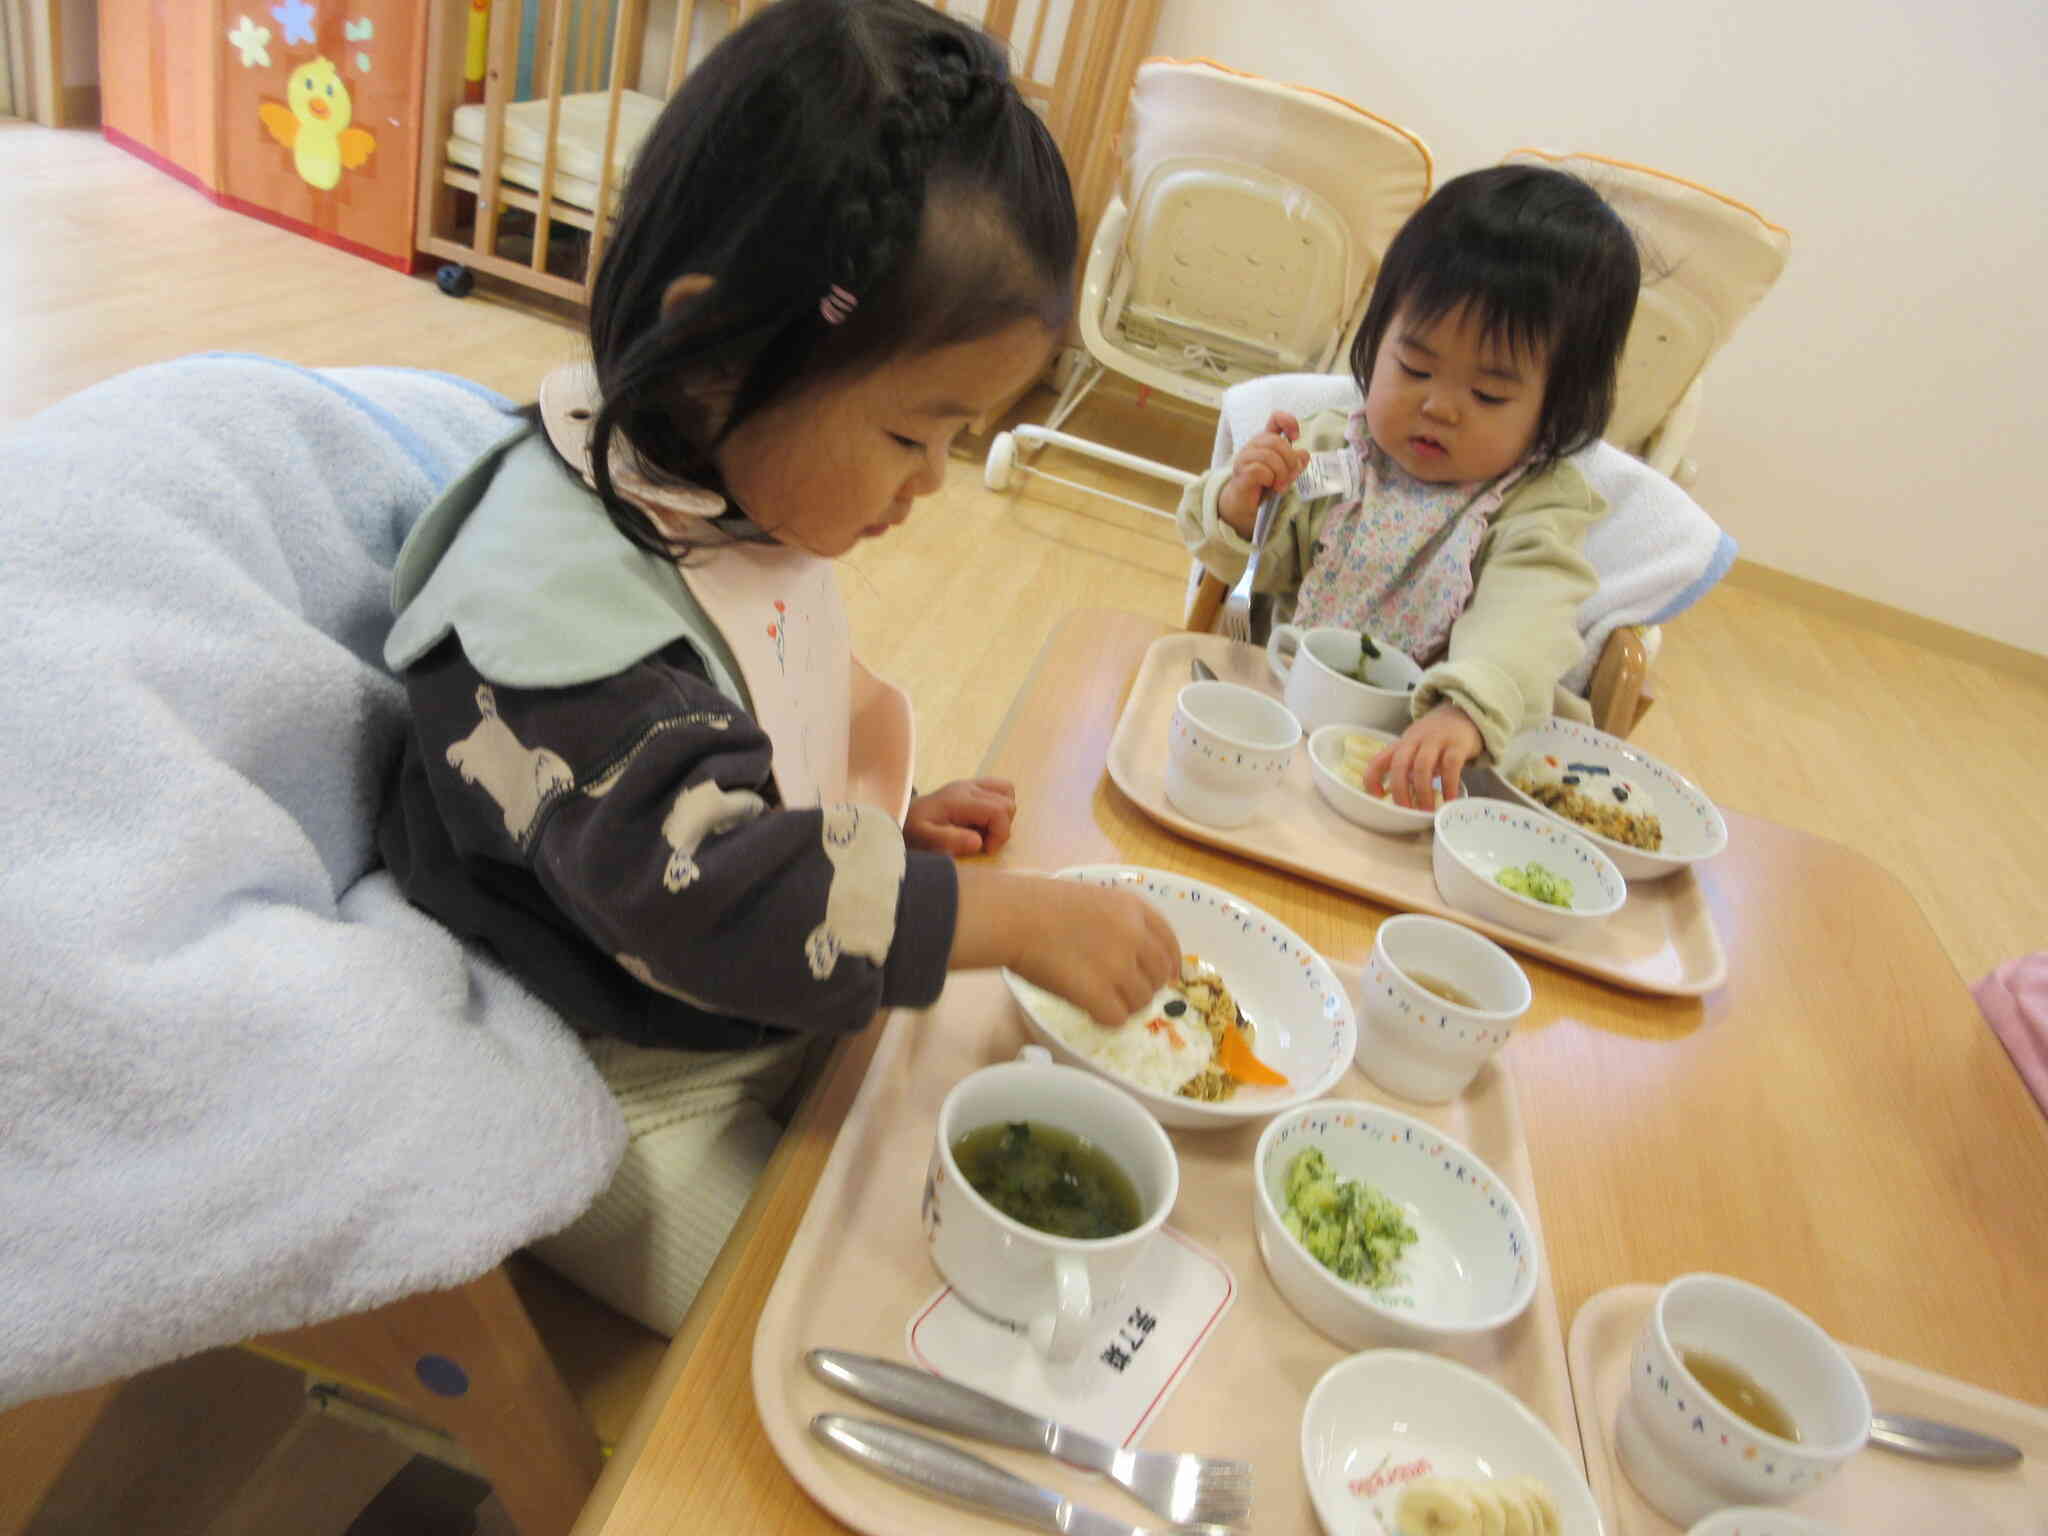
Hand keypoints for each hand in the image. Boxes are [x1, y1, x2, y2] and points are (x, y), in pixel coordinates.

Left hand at [905, 778, 1015, 856]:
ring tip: (984, 831)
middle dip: (1001, 828)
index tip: (985, 849)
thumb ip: (948, 840)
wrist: (903, 817)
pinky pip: (1000, 790)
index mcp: (959, 799)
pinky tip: (983, 822)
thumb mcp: (924, 839)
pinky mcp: (973, 786)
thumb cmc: (913, 830)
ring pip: (1007, 792)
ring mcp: (971, 784)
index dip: (1000, 834)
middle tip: (982, 842)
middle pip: (1007, 802)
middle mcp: (968, 787)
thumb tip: (978, 842)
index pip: (998, 810)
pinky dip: (999, 808)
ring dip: (1002, 817)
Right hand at [951, 870, 1180, 1028]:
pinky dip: (1104, 1019)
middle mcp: (1134, 936)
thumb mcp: (1092, 899)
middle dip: (1146, 988)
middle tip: (1124, 993)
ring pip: (1141, 1001)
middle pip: (1160, 975)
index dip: (1171, 964)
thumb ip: (1118, 922)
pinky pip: (1117, 1019)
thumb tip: (1133, 956)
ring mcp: (1119, 966)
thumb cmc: (1038, 905)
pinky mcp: (1099, 993)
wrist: (1013, 917)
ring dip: (1123, 1005)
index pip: (1169, 941)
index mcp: (1134, 909)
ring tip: (1098, 1000)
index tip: (1170, 978)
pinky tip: (1088, 1011)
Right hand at [1217, 411, 1306, 534]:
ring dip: (1280, 473)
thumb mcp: (1285, 472)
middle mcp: (1254, 445)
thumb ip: (1296, 461)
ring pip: (1268, 455)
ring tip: (1280, 485)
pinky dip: (1269, 479)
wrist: (1244, 504)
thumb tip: (1303, 454)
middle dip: (1289, 461)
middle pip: (1276, 441)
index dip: (1289, 422)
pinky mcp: (1241, 473)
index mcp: (1266, 441)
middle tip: (1291, 476)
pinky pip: (1259, 469)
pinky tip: (1268, 485)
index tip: (1296, 437)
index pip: (1275, 418)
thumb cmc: (1263, 485)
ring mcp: (1245, 458)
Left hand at [1366, 704, 1484, 809]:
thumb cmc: (1436, 738)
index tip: (1377, 797)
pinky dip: (1449, 785)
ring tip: (1427, 810)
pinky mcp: (1457, 744)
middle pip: (1399, 764)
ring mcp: (1436, 740)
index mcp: (1401, 744)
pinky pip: (1450, 766)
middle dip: (1400, 790)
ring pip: (1422, 766)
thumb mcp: (1416, 747)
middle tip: (1406, 810)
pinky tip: (1450, 799)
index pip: (1378, 760)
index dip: (1372, 779)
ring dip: (1423, 791)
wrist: (1465, 714)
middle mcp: (1415, 740)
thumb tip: (1403, 797)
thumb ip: (1408, 768)